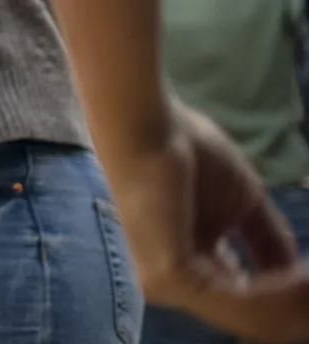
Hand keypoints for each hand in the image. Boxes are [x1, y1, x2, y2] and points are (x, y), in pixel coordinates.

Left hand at [107, 98, 308, 340]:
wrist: (150, 128)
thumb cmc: (187, 155)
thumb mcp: (243, 205)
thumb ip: (267, 241)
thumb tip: (295, 272)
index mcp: (190, 266)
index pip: (246, 300)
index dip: (288, 295)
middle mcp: (177, 283)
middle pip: (250, 315)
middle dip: (296, 307)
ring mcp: (169, 285)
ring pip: (249, 313)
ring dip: (292, 300)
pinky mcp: (170, 276)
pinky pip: (238, 299)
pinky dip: (277, 291)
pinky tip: (300, 277)